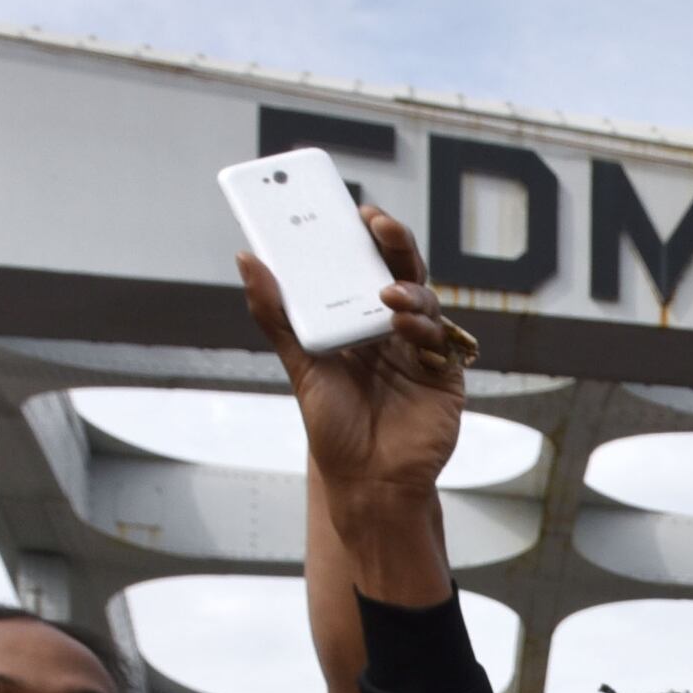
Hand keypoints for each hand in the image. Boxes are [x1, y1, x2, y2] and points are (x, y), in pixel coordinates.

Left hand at [238, 202, 459, 599]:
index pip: (361, 265)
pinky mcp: (444, 376)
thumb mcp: (299, 364)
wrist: (368, 481)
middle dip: (393, 242)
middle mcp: (390, 329)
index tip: (352, 210)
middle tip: (376, 224)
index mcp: (356, 320)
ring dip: (408, 289)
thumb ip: (275, 312)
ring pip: (423, 299)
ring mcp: (420, 350)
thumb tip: (247, 258)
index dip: (361, 236)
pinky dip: (424, 328)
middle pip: (400, 270)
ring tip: (387, 297)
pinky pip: (439, 339)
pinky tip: (404, 329)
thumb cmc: (333, 427)